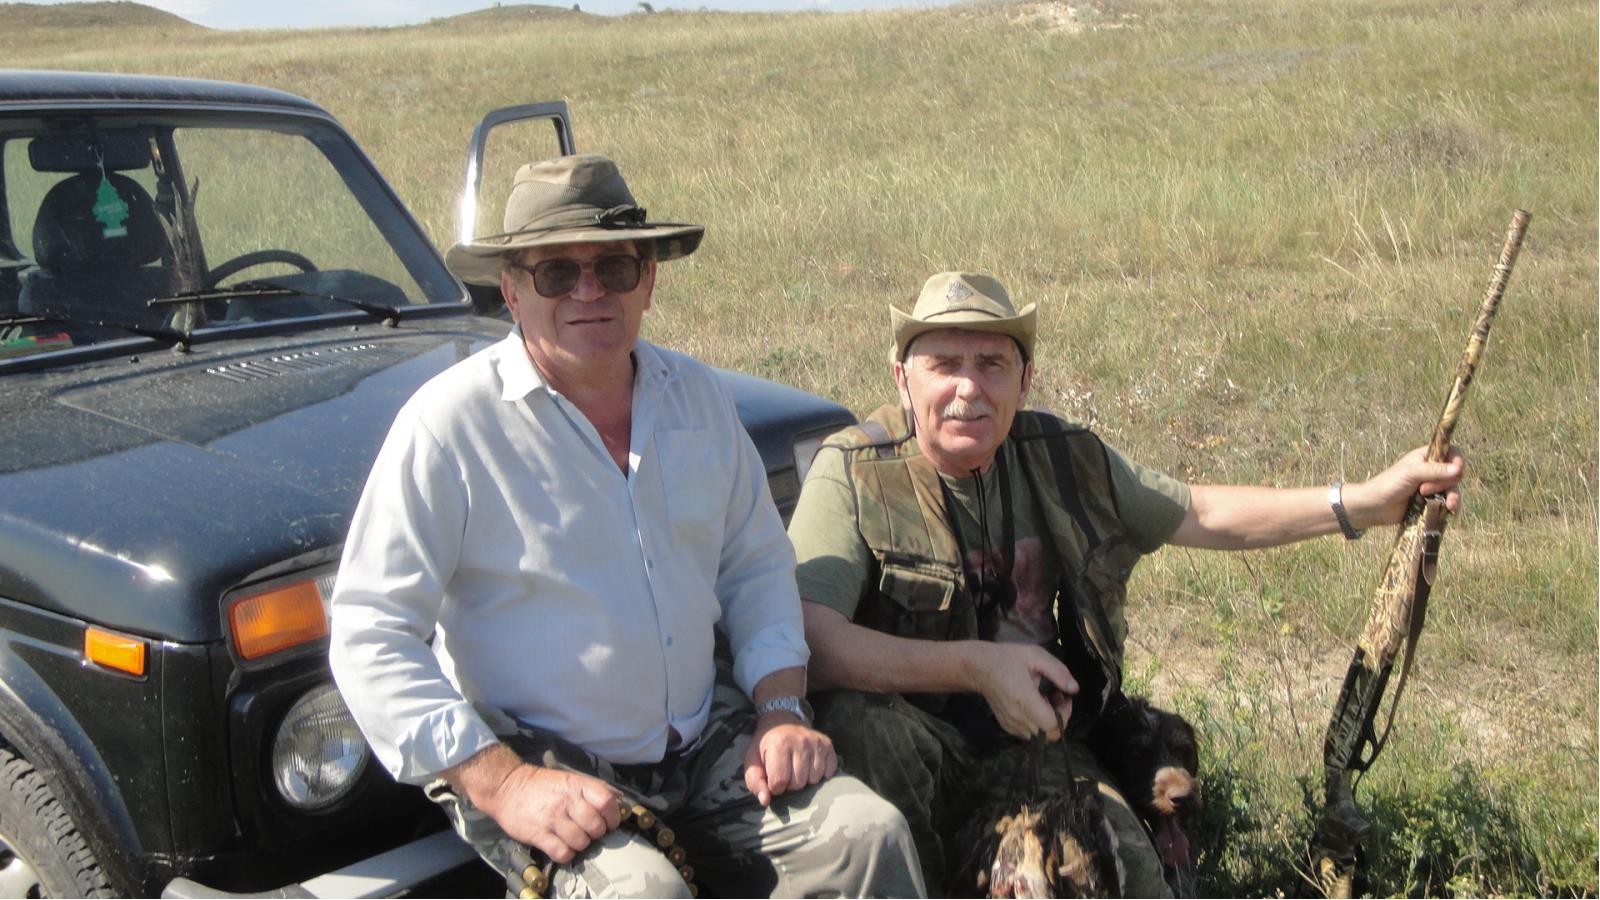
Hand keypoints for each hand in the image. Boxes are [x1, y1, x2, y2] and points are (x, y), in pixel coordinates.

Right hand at [478, 763, 622, 863]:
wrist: (507, 787)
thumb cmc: (542, 785)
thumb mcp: (569, 779)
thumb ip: (593, 789)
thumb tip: (619, 799)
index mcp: (577, 786)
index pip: (607, 801)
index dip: (613, 816)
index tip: (609, 823)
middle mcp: (566, 801)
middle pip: (595, 825)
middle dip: (596, 833)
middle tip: (588, 832)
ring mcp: (552, 818)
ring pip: (581, 841)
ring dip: (581, 845)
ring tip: (573, 839)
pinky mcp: (538, 834)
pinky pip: (562, 852)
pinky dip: (566, 854)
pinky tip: (562, 848)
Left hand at [742, 713, 837, 806]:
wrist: (781, 720)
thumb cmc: (765, 745)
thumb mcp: (752, 760)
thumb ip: (755, 782)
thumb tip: (765, 800)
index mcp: (779, 744)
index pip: (780, 781)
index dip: (775, 786)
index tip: (773, 778)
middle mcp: (800, 742)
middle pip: (799, 783)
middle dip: (790, 784)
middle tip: (786, 772)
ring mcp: (816, 743)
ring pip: (814, 779)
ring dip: (805, 780)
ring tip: (797, 769)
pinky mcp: (828, 744)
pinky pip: (828, 772)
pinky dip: (820, 774)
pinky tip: (810, 766)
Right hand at [969, 642, 1077, 739]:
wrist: (979, 667)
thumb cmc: (1008, 658)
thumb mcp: (1036, 655)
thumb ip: (1058, 672)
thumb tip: (1074, 689)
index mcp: (1025, 699)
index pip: (1052, 725)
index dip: (1065, 714)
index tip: (1063, 696)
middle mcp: (1017, 717)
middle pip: (1049, 736)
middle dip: (1059, 719)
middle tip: (1056, 699)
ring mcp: (1011, 724)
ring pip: (1040, 737)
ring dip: (1048, 722)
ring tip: (1044, 701)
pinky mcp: (1007, 726)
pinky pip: (1029, 734)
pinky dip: (1037, 724)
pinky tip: (1034, 706)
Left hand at [1351, 445, 1465, 527]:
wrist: (1374, 507)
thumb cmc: (1389, 484)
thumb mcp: (1411, 474)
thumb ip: (1435, 471)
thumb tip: (1458, 469)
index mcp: (1426, 456)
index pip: (1451, 451)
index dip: (1457, 460)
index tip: (1456, 469)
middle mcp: (1432, 470)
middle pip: (1455, 473)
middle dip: (1445, 483)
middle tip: (1423, 489)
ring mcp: (1433, 486)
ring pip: (1454, 489)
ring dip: (1453, 496)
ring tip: (1446, 506)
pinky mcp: (1432, 501)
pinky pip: (1449, 502)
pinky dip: (1452, 506)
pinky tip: (1451, 512)